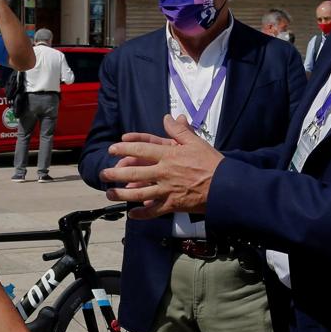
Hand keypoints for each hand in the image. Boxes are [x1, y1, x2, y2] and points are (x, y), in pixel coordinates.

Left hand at [100, 114, 223, 217]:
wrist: (226, 186)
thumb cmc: (212, 163)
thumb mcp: (196, 142)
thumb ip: (180, 131)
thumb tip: (169, 117)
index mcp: (170, 155)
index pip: (142, 150)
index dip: (125, 148)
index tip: (112, 149)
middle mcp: (165, 173)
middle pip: (135, 173)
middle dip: (116, 173)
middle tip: (103, 173)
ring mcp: (168, 190)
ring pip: (140, 194)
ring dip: (122, 195)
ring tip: (110, 193)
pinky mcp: (173, 205)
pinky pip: (154, 212)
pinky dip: (142, 214)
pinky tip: (131, 214)